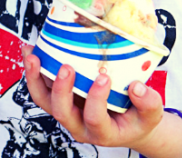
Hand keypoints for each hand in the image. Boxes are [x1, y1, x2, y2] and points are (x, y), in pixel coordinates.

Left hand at [22, 52, 163, 149]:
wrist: (126, 125)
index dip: (97, 99)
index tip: (105, 77)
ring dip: (35, 78)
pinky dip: (33, 70)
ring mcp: (66, 113)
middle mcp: (78, 126)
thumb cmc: (137, 120)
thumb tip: (136, 86)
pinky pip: (41, 87)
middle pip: (62, 112)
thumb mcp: (151, 116)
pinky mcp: (58, 100)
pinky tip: (30, 50)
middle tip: (67, 67)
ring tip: (33, 56)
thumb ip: (149, 103)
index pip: (95, 118)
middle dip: (61, 89)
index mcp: (102, 132)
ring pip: (44, 100)